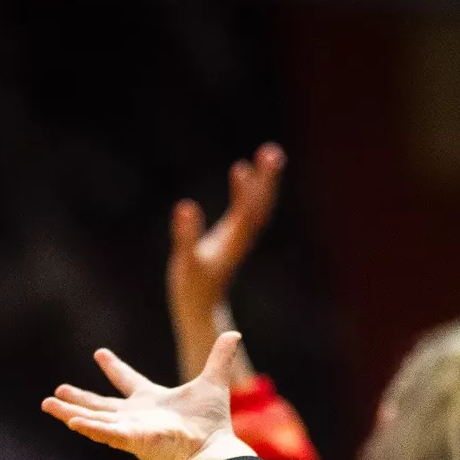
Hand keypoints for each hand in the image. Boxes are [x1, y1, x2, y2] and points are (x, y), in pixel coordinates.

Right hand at [42, 332, 256, 459]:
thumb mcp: (212, 382)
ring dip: (70, 412)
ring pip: (94, 419)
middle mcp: (137, 415)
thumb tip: (233, 334)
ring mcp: (131, 428)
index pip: (128, 381)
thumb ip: (219, 358)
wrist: (213, 448)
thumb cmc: (212, 422)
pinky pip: (106, 433)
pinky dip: (90, 427)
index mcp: (151, 400)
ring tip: (48, 404)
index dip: (114, 368)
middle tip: (56, 392)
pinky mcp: (132, 439)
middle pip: (101, 405)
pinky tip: (72, 421)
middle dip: (78, 399)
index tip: (100, 353)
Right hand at [168, 144, 282, 382]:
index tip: (243, 167)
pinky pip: (248, 208)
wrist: (202, 308)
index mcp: (232, 241)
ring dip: (264, 181)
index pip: (245, 212)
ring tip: (269, 154)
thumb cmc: (193, 286)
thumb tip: (186, 206)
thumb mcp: (186, 263)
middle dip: (267, 180)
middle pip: (260, 205)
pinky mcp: (233, 236)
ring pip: (258, 205)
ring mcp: (240, 236)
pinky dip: (250, 190)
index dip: (246, 191)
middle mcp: (242, 236)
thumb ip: (187, 237)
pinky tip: (246, 173)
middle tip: (273, 151)